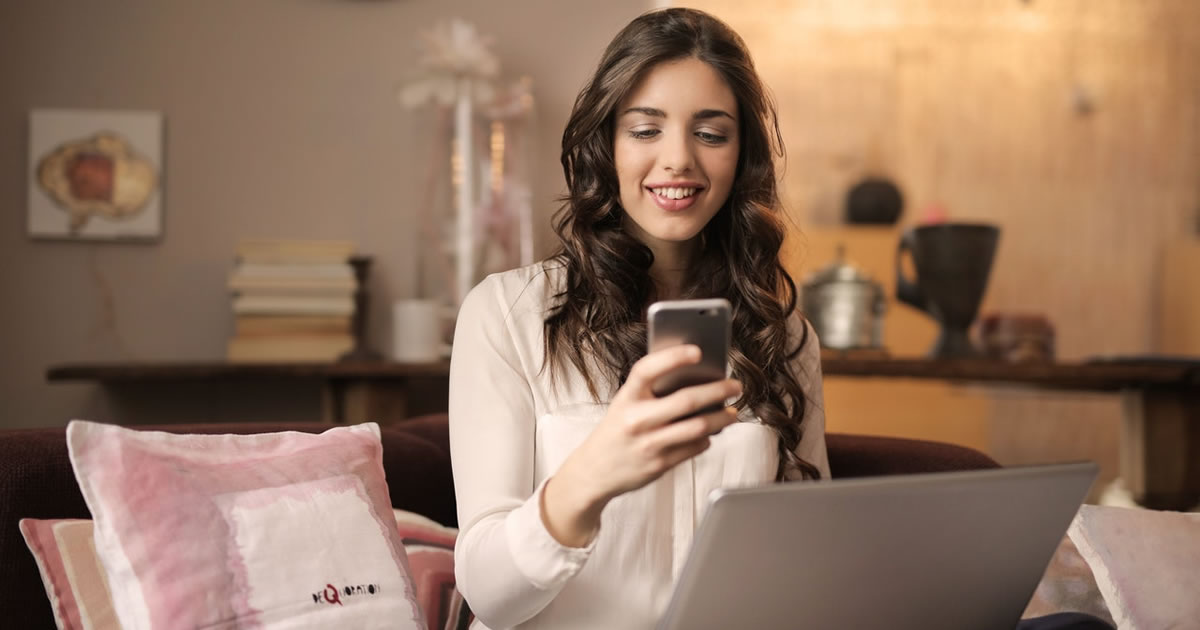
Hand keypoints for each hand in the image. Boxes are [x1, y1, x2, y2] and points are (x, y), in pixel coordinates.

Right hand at [541, 345, 741, 545]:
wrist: (594, 471)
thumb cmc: (616, 431)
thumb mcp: (624, 404)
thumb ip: (651, 391)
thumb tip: (694, 378)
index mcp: (626, 398)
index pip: (648, 369)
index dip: (673, 357)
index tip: (697, 351)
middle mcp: (636, 420)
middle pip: (686, 401)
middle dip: (717, 391)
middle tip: (735, 386)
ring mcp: (648, 444)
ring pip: (697, 427)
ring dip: (721, 418)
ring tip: (732, 412)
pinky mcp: (659, 464)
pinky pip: (694, 447)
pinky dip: (706, 438)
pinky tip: (709, 433)